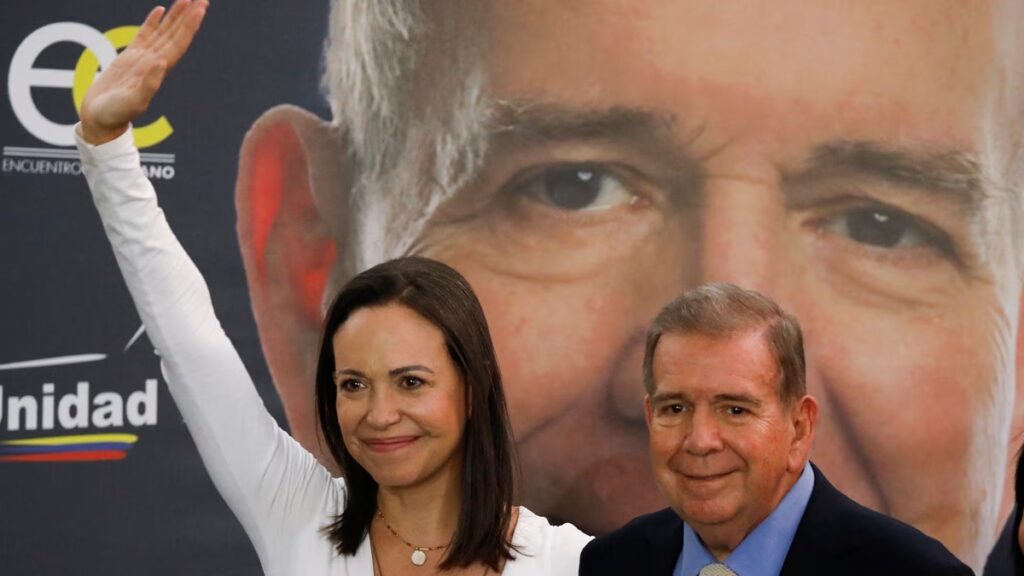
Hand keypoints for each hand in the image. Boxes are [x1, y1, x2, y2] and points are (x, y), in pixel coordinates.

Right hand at [79, 0, 208, 144]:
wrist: (100, 120)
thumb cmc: (115, 115)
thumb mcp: (132, 102)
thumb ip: (148, 85)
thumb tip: (161, 63)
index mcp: (157, 71)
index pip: (179, 43)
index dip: (190, 26)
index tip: (201, 9)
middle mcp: (154, 63)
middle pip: (176, 34)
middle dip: (189, 16)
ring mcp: (142, 59)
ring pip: (163, 32)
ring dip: (176, 16)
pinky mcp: (129, 58)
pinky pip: (144, 35)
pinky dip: (153, 22)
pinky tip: (160, 10)